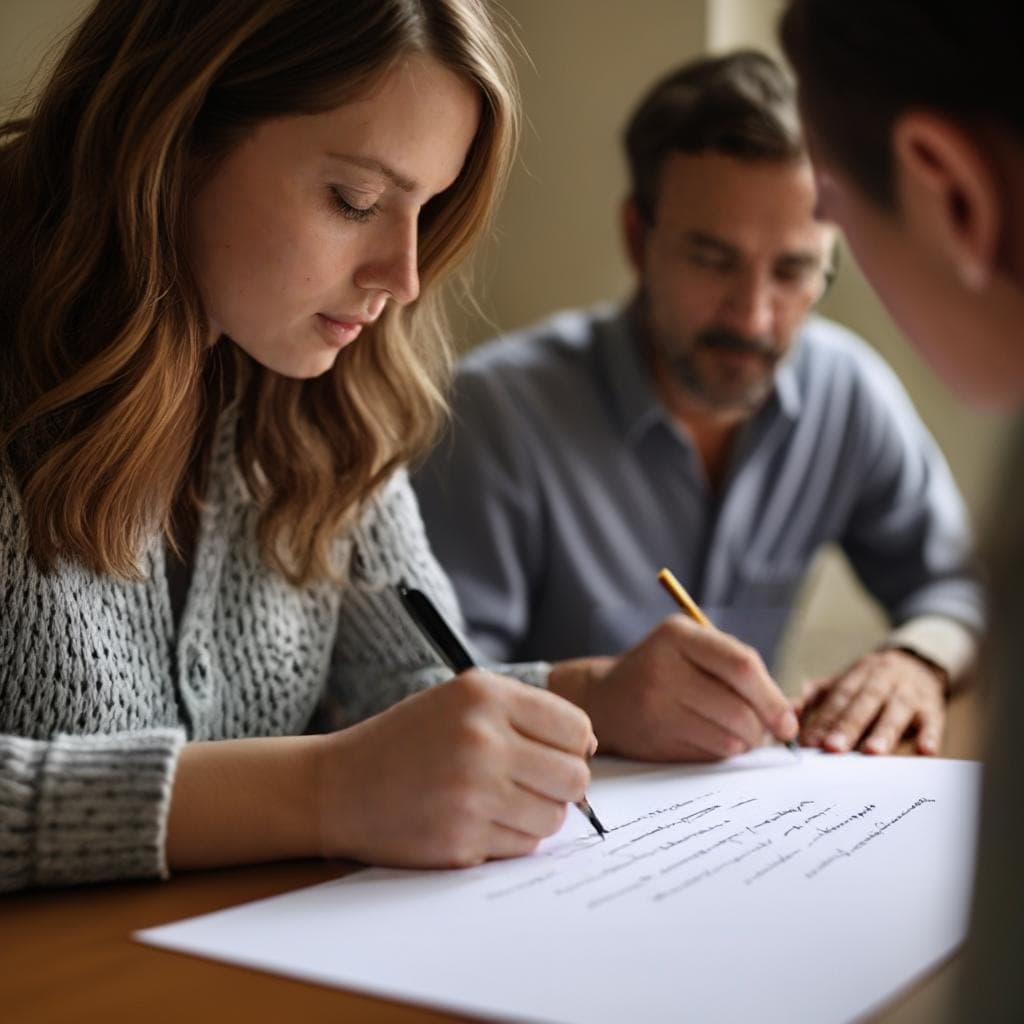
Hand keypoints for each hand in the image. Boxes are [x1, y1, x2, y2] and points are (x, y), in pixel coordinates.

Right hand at [319, 670, 594, 868]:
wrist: (337, 786)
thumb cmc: (408, 739)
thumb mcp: (460, 699)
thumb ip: (524, 713)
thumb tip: (588, 748)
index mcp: (484, 695)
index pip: (576, 729)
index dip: (573, 746)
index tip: (553, 753)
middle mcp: (482, 740)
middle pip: (575, 778)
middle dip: (561, 785)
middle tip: (529, 782)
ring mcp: (472, 794)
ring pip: (554, 818)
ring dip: (534, 814)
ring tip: (496, 801)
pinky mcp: (462, 840)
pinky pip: (522, 847)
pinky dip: (508, 839)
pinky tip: (473, 820)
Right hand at [559, 615, 797, 761]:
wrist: (605, 698)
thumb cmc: (664, 670)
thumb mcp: (690, 647)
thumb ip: (735, 666)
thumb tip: (786, 714)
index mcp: (678, 635)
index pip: (741, 665)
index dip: (772, 697)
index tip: (788, 721)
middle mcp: (663, 667)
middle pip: (739, 709)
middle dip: (762, 728)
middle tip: (767, 733)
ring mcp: (656, 705)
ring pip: (727, 737)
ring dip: (744, 743)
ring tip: (737, 733)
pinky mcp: (655, 738)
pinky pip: (710, 754)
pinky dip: (722, 752)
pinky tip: (710, 738)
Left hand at [796, 649, 945, 754]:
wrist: (920, 663)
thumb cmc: (873, 683)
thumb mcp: (847, 682)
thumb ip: (819, 696)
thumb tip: (791, 709)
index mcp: (858, 676)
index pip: (839, 698)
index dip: (823, 719)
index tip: (809, 741)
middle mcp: (883, 682)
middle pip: (864, 703)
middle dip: (848, 726)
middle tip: (832, 748)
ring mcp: (910, 694)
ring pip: (896, 712)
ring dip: (884, 732)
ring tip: (871, 753)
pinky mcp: (934, 708)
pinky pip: (934, 721)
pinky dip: (930, 735)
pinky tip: (925, 751)